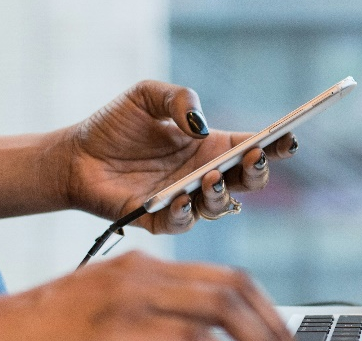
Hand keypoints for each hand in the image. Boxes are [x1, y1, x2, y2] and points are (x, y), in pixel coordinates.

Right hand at [0, 251, 297, 340]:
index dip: (265, 309)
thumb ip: (155, 320)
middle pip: (234, 288)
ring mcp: (131, 298)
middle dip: (274, 326)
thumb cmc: (38, 335)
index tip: (282, 339)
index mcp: (143, 266)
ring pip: (222, 310)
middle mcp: (142, 274)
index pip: (226, 278)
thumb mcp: (105, 314)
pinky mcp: (120, 330)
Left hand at [57, 80, 297, 233]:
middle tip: (253, 157)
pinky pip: (182, 223)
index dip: (275, 145)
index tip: (288, 138)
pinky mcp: (159, 220)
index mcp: (211, 147)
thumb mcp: (146, 95)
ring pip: (221, 207)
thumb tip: (200, 125)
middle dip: (258, 172)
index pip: (253, 148)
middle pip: (248, 182)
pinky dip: (185, 212)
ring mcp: (185, 200)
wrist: (74, 156)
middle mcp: (204, 176)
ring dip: (222, 194)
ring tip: (211, 177)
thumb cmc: (114, 126)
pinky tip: (180, 197)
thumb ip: (178, 99)